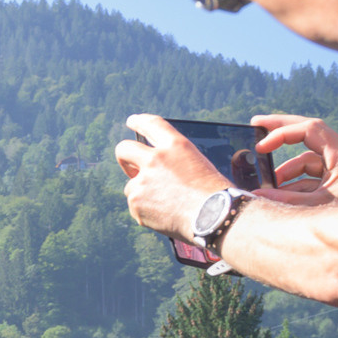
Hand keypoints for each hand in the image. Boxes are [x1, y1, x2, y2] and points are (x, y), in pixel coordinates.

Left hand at [117, 114, 233, 238]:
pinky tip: (164, 213)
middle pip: (124, 149)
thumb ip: (172, 161)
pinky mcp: (135, 201)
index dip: (139, 121)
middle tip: (129, 164)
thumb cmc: (212, 193)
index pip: (152, 125)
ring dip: (143, 192)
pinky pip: (135, 204)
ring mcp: (142, 180)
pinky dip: (145, 209)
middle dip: (124, 157)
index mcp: (176, 145)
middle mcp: (155, 159)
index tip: (131, 121)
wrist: (213, 216)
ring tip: (167, 202)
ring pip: (131, 184)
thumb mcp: (197, 164)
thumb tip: (150, 168)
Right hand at [252, 113, 337, 202]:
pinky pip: (311, 176)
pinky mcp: (337, 182)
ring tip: (267, 188)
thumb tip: (256, 196)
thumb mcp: (314, 208)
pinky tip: (279, 197)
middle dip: (282, 130)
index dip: (282, 134)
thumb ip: (284, 200)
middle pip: (308, 133)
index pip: (309, 130)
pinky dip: (294, 184)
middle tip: (257, 124)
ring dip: (285, 172)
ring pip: (307, 161)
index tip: (261, 147)